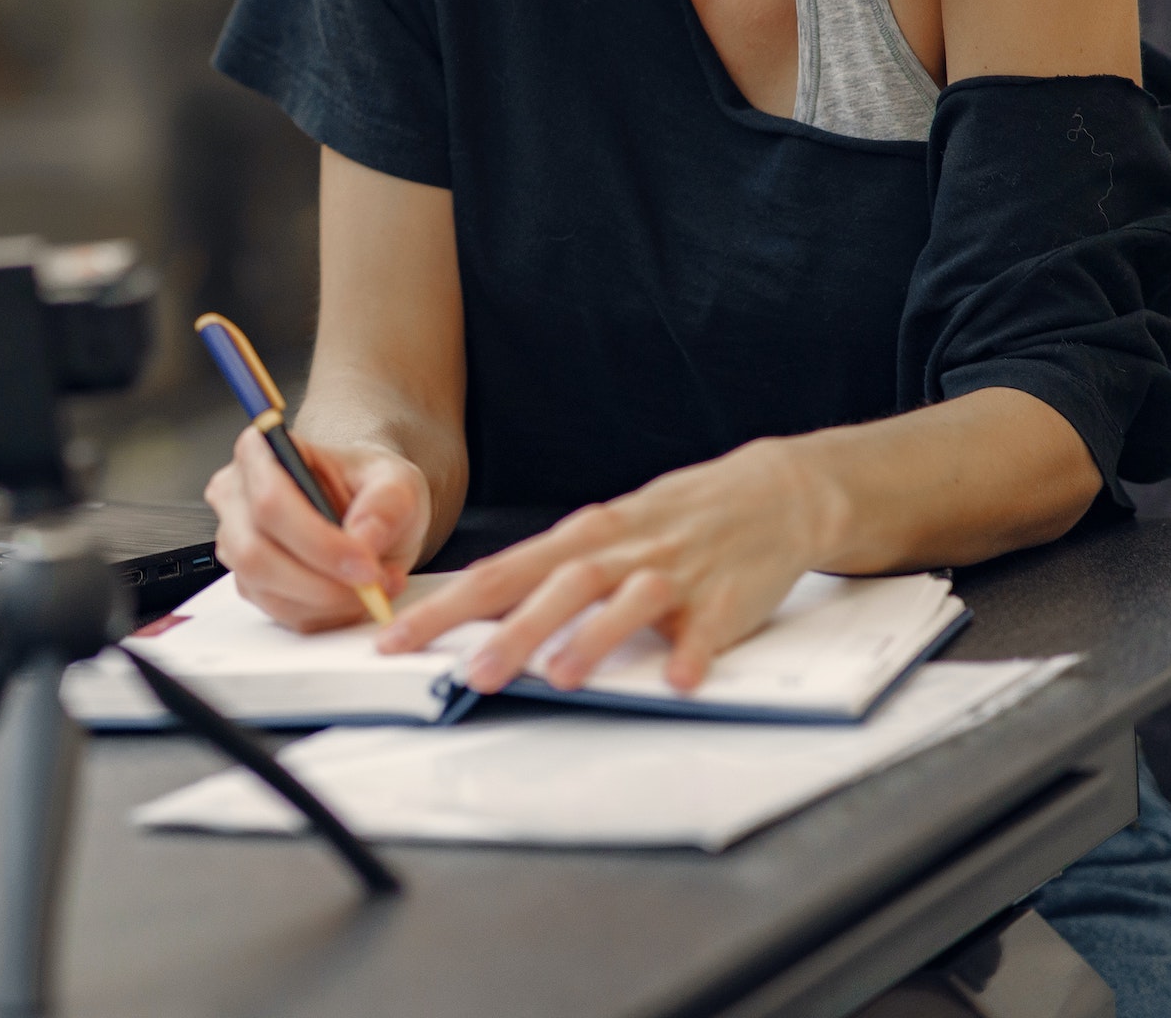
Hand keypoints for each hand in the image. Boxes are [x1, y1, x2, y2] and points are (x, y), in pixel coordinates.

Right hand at [203, 427, 427, 631]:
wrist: (366, 508)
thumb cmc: (368, 485)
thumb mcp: (397, 481)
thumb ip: (386, 504)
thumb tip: (363, 538)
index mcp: (261, 453)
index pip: (271, 501)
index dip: (317, 541)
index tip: (365, 563)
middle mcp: (236, 498)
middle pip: (257, 554)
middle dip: (322, 582)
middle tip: (374, 584)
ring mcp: (237, 543)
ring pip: (267, 590)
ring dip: (328, 601)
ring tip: (375, 587)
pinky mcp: (250, 582)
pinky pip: (282, 613)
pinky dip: (326, 614)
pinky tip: (355, 596)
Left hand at [376, 437, 845, 691]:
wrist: (772, 491)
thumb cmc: (673, 519)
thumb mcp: (603, 533)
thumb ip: (547, 571)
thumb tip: (476, 606)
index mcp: (582, 537)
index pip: (499, 572)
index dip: (446, 608)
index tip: (398, 639)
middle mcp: (621, 550)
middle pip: (557, 586)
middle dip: (511, 630)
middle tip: (470, 671)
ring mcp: (675, 572)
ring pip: (625, 602)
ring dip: (592, 638)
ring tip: (559, 676)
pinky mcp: (726, 599)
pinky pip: (707, 629)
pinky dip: (692, 652)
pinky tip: (677, 679)